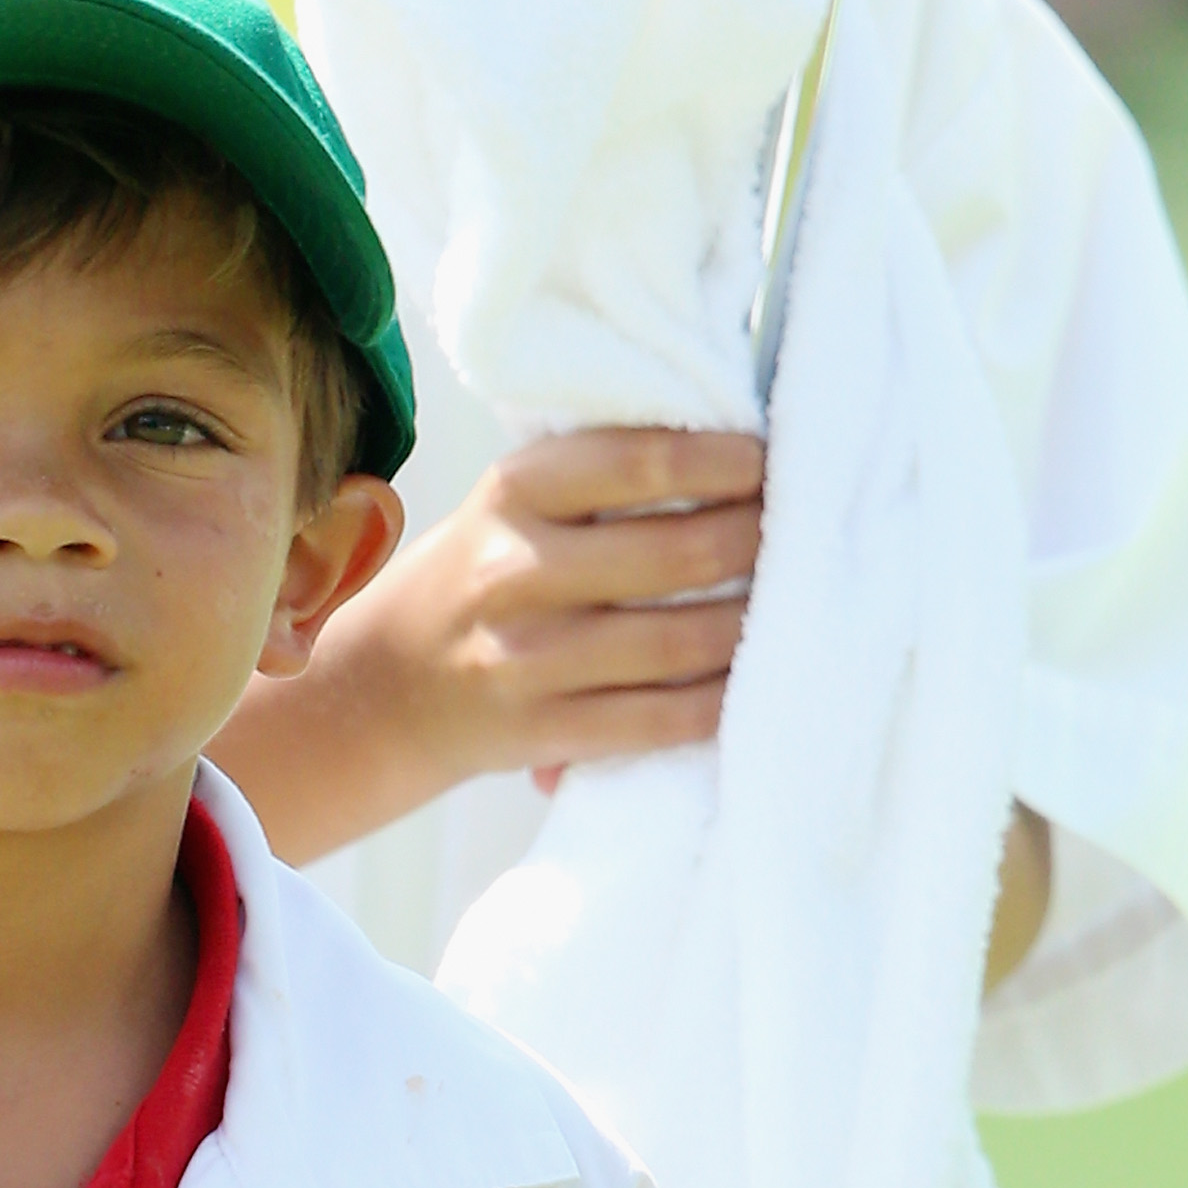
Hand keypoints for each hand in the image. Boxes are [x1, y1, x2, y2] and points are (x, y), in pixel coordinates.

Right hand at [221, 426, 763, 858]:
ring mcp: (528, 659)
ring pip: (686, 641)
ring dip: (759, 622)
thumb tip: (748, 455)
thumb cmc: (486, 574)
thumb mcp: (517, 503)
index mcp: (514, 493)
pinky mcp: (544, 732)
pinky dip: (726, 699)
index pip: (643, 461)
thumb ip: (605, 475)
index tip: (769, 460)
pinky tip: (754, 676)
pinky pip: (667, 718)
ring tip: (794, 603)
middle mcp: (515, 572)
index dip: (728, 460)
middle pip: (681, 554)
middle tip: (799, 533)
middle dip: (762, 541)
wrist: (388, 685)